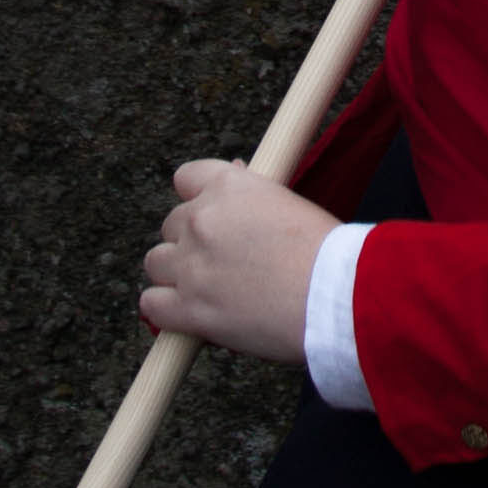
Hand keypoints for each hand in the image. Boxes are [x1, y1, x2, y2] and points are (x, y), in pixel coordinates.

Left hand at [138, 159, 328, 366]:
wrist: (335, 296)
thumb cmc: (327, 253)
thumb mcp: (290, 204)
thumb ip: (253, 197)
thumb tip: (235, 174)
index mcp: (228, 186)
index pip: (185, 177)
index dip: (198, 199)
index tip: (211, 216)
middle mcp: (201, 219)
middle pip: (171, 225)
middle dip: (191, 242)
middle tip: (222, 263)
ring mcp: (191, 265)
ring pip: (157, 263)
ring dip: (176, 275)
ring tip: (207, 290)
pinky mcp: (188, 308)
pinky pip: (152, 303)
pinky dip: (166, 309)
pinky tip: (188, 313)